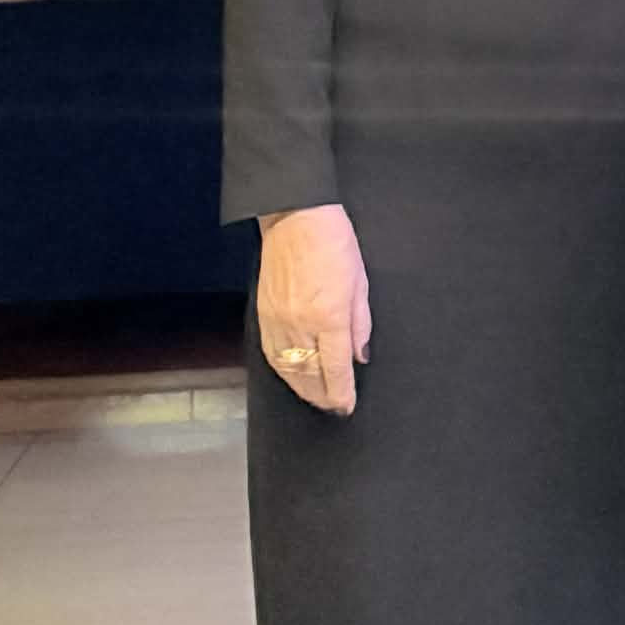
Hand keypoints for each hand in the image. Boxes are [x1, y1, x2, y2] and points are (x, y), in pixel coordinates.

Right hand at [257, 203, 370, 414]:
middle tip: (333, 407)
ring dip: (302, 389)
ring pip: (288, 369)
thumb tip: (360, 355)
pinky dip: (282, 370)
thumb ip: (360, 324)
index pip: (337, 369)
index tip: (347, 406)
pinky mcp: (263, 313)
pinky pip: (271, 353)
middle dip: (323, 397)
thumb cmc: (334, 243)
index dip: (342, 393)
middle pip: (311, 376)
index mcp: (330, 317)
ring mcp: (279, 320)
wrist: (296, 217)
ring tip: (314, 398)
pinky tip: (291, 376)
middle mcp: (302, 325)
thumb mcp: (360, 282)